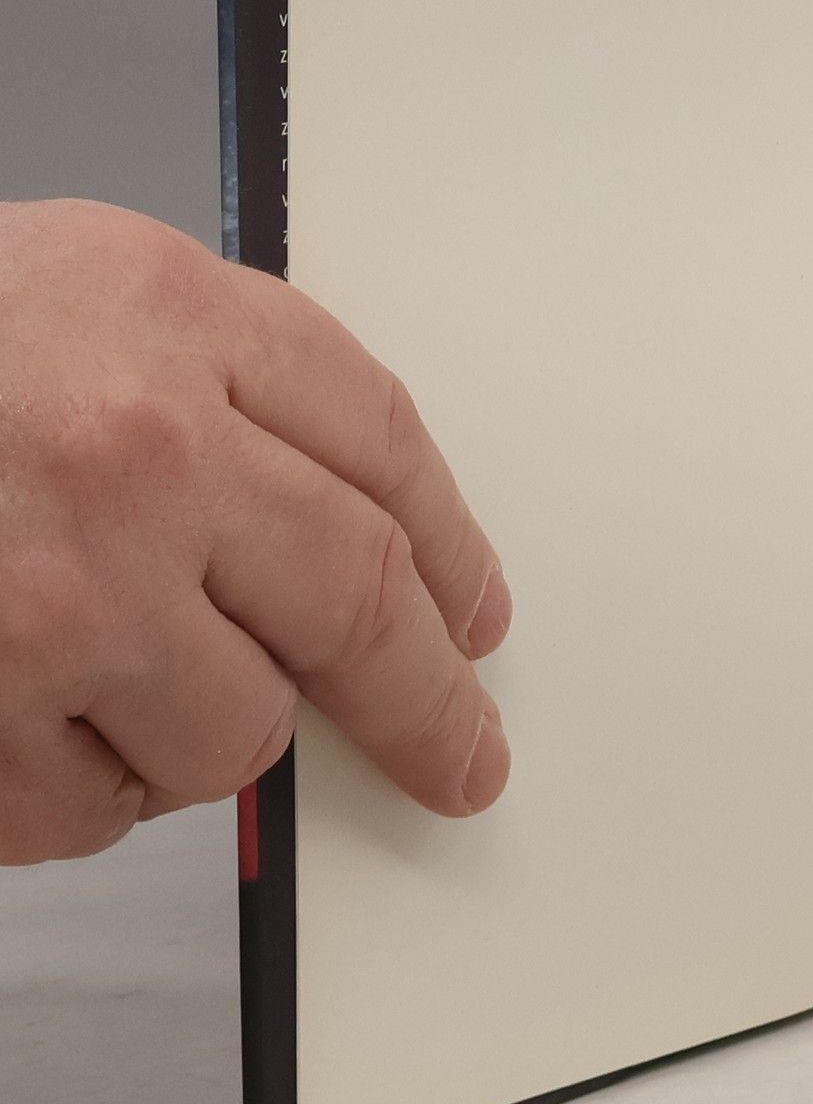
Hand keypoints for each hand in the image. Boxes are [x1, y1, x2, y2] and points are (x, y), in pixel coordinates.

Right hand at [0, 200, 511, 862]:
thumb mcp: (63, 290)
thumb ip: (214, 390)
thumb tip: (364, 546)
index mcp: (160, 315)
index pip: (380, 442)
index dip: (450, 544)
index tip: (476, 617)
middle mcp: (130, 454)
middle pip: (358, 601)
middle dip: (425, 701)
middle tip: (461, 757)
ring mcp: (48, 602)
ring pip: (235, 735)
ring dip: (206, 734)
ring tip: (104, 674)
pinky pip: (93, 812)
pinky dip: (82, 791)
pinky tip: (18, 719)